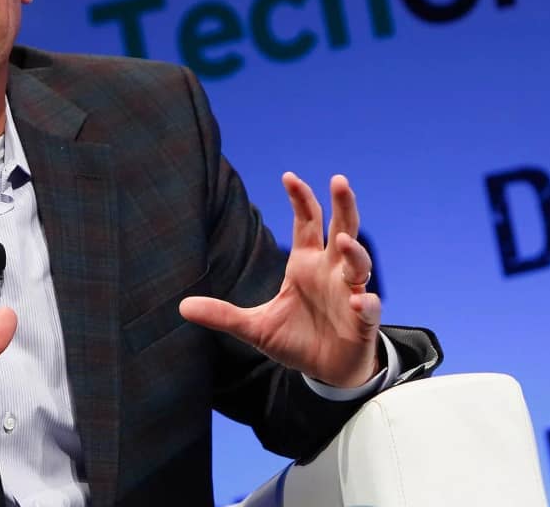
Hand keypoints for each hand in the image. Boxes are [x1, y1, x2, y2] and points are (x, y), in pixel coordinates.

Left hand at [179, 173, 380, 387]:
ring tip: (343, 241)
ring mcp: (349, 293)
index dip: (300, 199)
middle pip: (342, 228)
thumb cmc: (296, 341)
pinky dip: (364, 302)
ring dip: (355, 251)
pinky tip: (356, 301)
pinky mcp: (362, 320)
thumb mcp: (255, 327)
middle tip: (338, 181)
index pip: (307, 223)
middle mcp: (330, 272)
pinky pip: (368, 307)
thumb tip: (182, 306)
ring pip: (359, 263)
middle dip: (342, 205)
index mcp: (305, 265)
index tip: (288, 176)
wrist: (327, 373)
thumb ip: (223, 314)